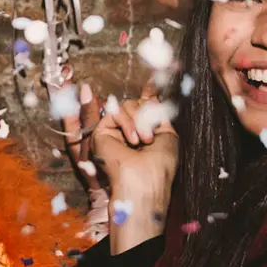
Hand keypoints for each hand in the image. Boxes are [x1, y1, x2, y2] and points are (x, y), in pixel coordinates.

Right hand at [63, 81, 175, 253]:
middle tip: (151, 136)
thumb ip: (157, 114)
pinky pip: (116, 111)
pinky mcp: (100, 133)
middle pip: (136, 103)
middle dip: (146, 112)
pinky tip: (134, 140)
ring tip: (145, 141)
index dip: (148, 95)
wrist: (144, 183)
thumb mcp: (166, 135)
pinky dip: (128, 122)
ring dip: (140, 120)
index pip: (143, 108)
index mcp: (143, 134)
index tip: (153, 83)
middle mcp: (127, 132)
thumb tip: (151, 94)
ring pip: (128, 105)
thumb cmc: (159, 166)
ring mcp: (114, 132)